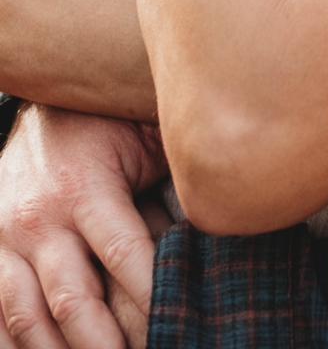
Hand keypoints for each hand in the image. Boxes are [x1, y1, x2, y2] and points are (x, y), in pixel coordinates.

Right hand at [0, 104, 167, 348]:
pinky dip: (17, 348)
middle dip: (109, 343)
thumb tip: (202, 252)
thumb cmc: (107, 128)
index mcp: (84, 185)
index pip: (124, 254)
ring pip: (28, 319)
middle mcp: (38, 218)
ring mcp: (5, 243)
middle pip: (74, 301)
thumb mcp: (143, 145)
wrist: (44, 110)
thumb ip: (165, 196)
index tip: (179, 325)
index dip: (151, 297)